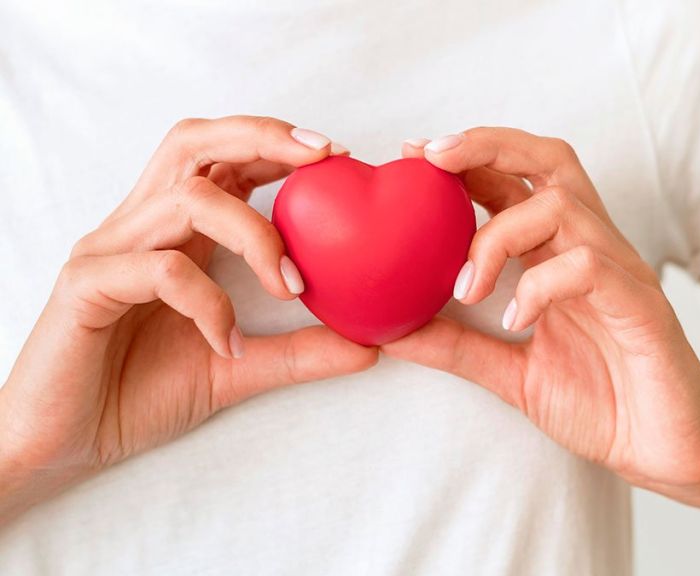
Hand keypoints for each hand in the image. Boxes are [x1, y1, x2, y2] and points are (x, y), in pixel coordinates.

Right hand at [0, 116, 376, 519]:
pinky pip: (159, 270)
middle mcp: (139, 227)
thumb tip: (371, 346)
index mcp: (172, 232)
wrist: (64, 445)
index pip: (221, 158)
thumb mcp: (237, 368)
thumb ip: (299, 353)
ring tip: (291, 284)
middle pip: (193, 143)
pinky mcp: (86, 286)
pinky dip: (208, 302)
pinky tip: (227, 342)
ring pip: (186, 199)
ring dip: (253, 234)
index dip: (275, 143)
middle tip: (323, 158)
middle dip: (262, 137)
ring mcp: (108, 251)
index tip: (337, 156)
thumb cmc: (138, 394)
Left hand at [387, 128, 699, 500]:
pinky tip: (515, 323)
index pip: (517, 181)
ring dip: (498, 236)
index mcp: (561, 255)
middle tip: (432, 158)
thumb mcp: (511, 374)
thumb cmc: (602, 404)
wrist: (667, 450)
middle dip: (488, 146)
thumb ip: (458, 347)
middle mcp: (593, 249)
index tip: (413, 155)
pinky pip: (589, 267)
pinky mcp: (641, 306)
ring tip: (467, 289)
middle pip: (550, 162)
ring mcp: (620, 273)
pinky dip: (540, 286)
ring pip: (562, 207)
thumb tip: (390, 331)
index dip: (467, 158)